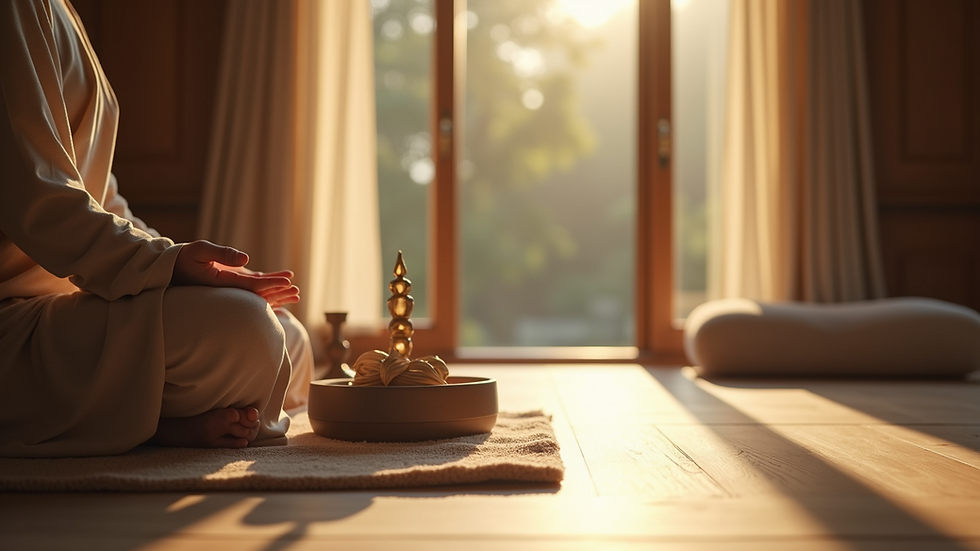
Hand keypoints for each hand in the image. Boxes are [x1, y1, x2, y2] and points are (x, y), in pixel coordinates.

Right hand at [171, 241, 299, 306]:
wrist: (172, 268)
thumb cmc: (184, 257)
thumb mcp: (200, 250)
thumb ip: (222, 254)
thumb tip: (247, 258)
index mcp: (222, 283)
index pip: (251, 286)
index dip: (270, 284)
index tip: (287, 283)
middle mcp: (229, 289)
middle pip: (258, 293)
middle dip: (278, 292)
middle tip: (298, 292)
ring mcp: (231, 287)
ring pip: (258, 291)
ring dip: (276, 291)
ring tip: (296, 293)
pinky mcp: (231, 282)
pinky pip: (252, 285)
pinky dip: (267, 284)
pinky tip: (280, 285)